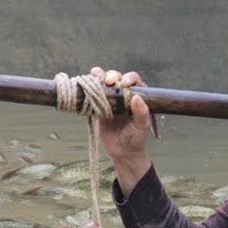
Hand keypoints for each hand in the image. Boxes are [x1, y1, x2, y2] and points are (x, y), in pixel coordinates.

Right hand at [88, 66, 152, 195]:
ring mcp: (110, 99)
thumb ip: (141, 113)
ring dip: (99, 76)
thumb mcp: (141, 127)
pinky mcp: (99, 106)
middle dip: (112, 75)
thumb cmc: (135, 139)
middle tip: (109, 82)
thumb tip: (136, 98)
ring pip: (104, 82)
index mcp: (137, 97)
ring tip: (95, 78)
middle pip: (117, 78)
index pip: (134, 81)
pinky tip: (85, 85)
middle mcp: (124, 95)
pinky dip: (88, 87)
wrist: (122, 152)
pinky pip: (93, 93)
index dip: (129, 78)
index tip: (124, 84)